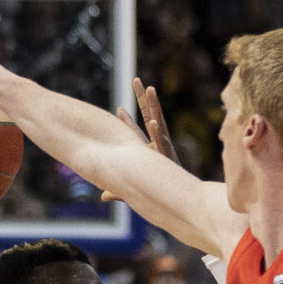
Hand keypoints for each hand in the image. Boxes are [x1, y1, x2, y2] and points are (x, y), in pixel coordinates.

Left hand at [100, 77, 175, 202]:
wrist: (179, 203)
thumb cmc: (158, 195)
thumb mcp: (133, 191)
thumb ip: (118, 191)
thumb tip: (103, 196)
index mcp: (147, 151)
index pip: (134, 132)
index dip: (126, 120)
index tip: (118, 108)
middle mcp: (156, 145)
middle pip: (149, 116)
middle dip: (142, 99)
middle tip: (135, 80)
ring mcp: (162, 148)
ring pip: (158, 122)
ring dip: (153, 106)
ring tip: (150, 89)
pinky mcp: (167, 158)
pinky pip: (161, 142)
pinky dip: (155, 132)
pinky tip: (151, 121)